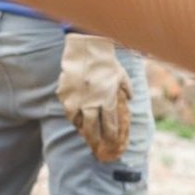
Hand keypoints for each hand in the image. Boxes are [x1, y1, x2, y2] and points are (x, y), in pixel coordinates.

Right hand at [57, 34, 132, 162]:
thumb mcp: (122, 76)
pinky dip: (72, 117)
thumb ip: (126, 89)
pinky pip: (68, 110)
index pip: (111, 125)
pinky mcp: (65, 93)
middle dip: (96, 139)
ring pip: (79, 122)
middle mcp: (92, 103)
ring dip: (83, 129)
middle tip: (96, 145)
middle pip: (93, 128)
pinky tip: (75, 118)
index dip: (112, 136)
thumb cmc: (107, 61)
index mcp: (108, 100)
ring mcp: (77, 99)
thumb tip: (130, 98)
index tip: (113, 142)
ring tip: (85, 133)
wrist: (86, 48)